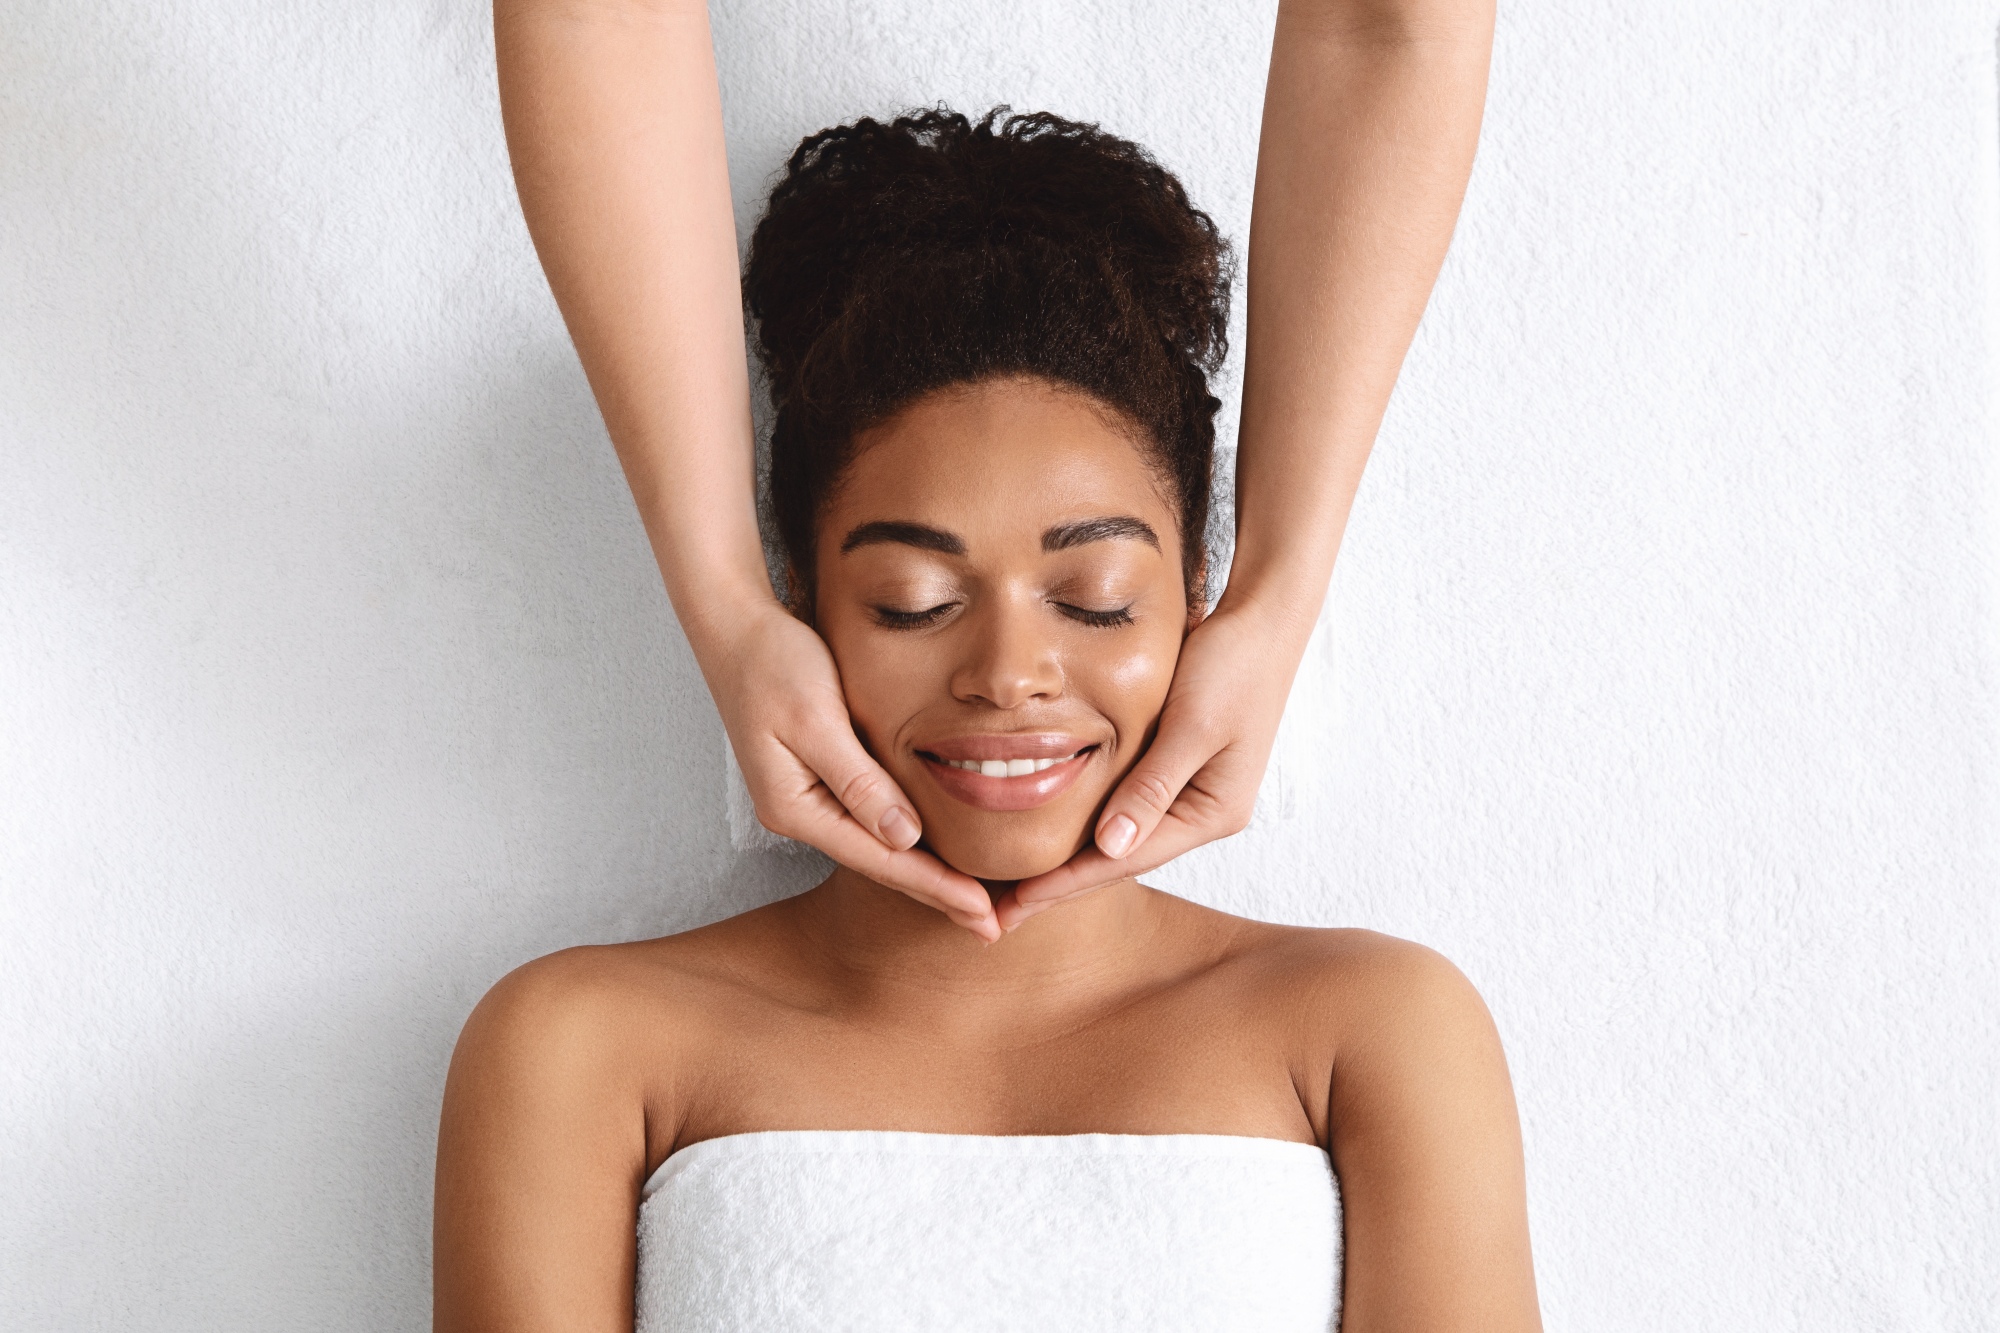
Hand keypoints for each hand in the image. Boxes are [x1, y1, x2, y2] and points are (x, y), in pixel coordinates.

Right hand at [703, 598, 999, 939]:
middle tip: (991, 927)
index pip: (881, 860)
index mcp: (796, 808)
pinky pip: (873, 820)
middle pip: (881, 865)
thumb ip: (859, 782)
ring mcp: (808, 797)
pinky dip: (909, 840)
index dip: (935, 887)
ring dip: (926, 873)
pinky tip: (934, 850)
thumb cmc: (773, 664)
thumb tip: (904, 838)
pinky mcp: (819, 776)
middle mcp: (800, 813)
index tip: (981, 913)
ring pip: (879, 847)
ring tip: (972, 901)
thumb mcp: (816, 719)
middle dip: (937, 895)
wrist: (735, 628)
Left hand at [996, 596, 1310, 929]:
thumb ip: (1152, 786)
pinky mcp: (1178, 766)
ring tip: (1019, 886)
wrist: (1264, 619)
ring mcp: (1193, 791)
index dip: (1070, 882)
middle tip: (1003, 914)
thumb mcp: (1192, 726)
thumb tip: (1110, 846)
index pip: (1128, 858)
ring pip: (1121, 836)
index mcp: (1214, 812)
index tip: (1019, 903)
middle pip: (1122, 858)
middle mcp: (1204, 812)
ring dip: (1074, 858)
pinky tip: (1056, 833)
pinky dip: (1089, 821)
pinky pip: (1126, 805)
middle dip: (1064, 884)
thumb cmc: (1234, 665)